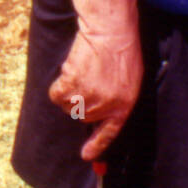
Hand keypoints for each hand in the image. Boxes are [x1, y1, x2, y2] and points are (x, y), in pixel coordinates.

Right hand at [49, 24, 142, 159]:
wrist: (111, 31)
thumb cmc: (123, 51)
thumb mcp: (131, 80)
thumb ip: (118, 100)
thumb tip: (99, 116)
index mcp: (124, 105)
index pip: (109, 132)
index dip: (97, 146)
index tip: (86, 156)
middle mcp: (105, 106)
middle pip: (84, 116)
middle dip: (83, 101)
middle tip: (90, 79)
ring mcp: (87, 97)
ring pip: (68, 106)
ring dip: (71, 91)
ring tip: (83, 71)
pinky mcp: (71, 85)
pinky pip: (57, 95)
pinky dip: (59, 85)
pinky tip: (71, 71)